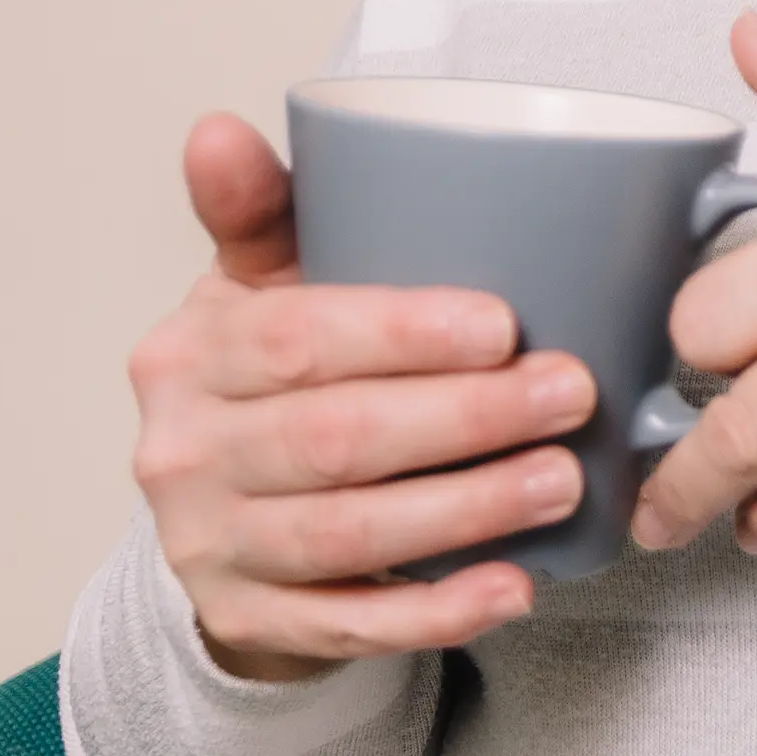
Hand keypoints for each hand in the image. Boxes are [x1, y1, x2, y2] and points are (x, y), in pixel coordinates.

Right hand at [128, 116, 595, 681]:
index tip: (506, 323)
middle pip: (334, 440)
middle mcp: (182, 455)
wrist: (227, 505)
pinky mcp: (252, 622)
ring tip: (565, 481)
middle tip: (574, 393)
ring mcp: (211, 547)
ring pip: (348, 535)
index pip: (295, 339)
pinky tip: (514, 587)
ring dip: (467, 512)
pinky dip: (436, 613)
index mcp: (190, 355)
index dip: (403, 333)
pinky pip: (350, 626)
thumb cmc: (276, 369)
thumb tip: (219, 129)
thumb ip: (264, 209)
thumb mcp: (261, 284)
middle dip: (465, 420)